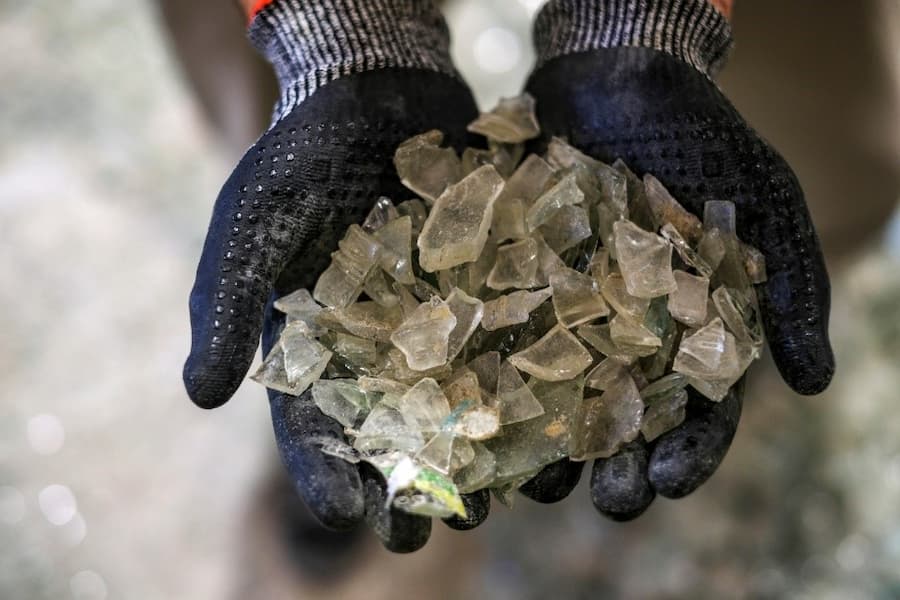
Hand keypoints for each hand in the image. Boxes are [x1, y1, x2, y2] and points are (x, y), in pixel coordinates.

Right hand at [183, 0, 488, 550]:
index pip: (314, 426)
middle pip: (391, 435)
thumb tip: (198, 397)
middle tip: (426, 532)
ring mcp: (437, 325)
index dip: (327, 471)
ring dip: (470, 456)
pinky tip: (541, 425)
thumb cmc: (296, 162)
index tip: (349, 514)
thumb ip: (228, 308)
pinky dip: (520, 387)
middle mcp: (379, 351)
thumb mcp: (251, 227)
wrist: (370, 96)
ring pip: (453, 407)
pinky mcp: (486, 293)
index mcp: (315, 349)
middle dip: (406, 485)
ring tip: (492, 503)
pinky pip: (503, 349)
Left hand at [518, 35, 832, 515]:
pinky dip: (492, 383)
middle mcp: (627, 337)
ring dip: (548, 446)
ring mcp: (568, 316)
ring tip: (534, 484)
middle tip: (602, 502)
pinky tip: (479, 420)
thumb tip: (816, 384)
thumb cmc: (701, 140)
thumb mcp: (765, 206)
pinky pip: (502, 344)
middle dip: (614, 467)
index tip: (665, 486)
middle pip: (623, 421)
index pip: (697, 412)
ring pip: (556, 398)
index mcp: (692, 334)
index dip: (686, 454)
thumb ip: (790, 289)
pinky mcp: (516, 287)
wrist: (618, 76)